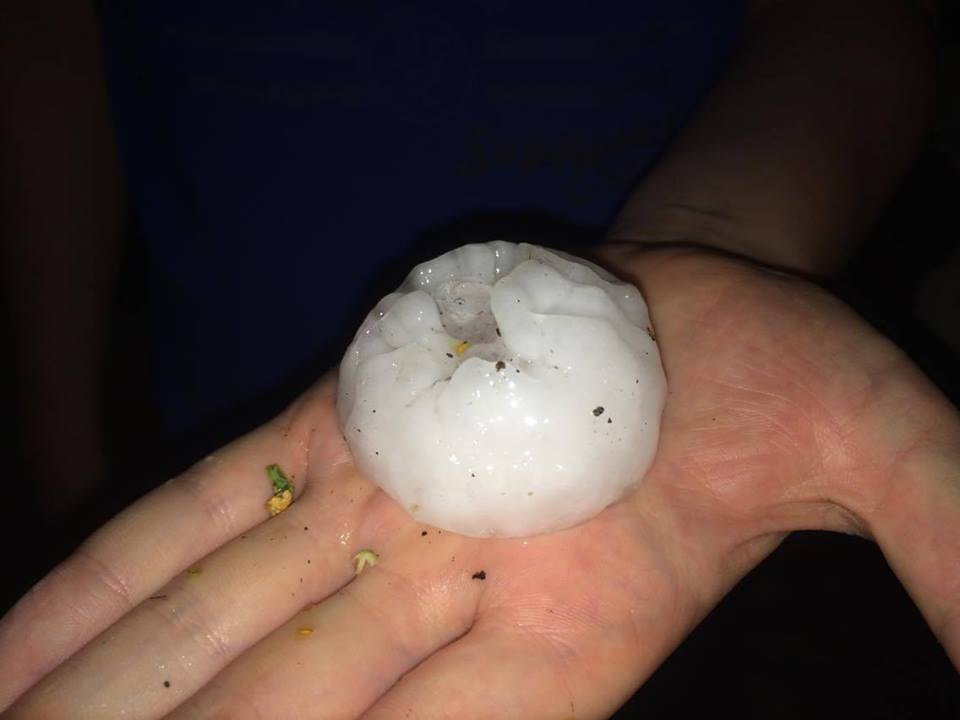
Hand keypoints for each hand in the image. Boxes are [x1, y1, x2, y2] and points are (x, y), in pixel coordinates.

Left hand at [1, 244, 956, 718]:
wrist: (692, 290)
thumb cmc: (781, 367)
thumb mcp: (878, 438)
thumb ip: (937, 539)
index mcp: (568, 639)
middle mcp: (447, 600)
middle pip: (278, 717)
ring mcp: (372, 516)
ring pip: (214, 627)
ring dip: (99, 696)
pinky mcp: (329, 437)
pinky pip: (203, 516)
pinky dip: (106, 580)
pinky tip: (12, 646)